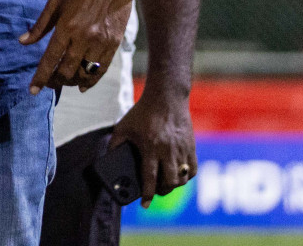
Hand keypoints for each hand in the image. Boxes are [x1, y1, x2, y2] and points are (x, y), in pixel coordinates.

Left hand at [19, 0, 133, 94]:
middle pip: (67, 71)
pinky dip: (91, 81)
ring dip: (71, 82)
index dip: (40, 78)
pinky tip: (82, 85)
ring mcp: (100, 44)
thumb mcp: (55, 2)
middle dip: (55, 82)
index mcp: (66, 27)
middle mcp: (83, 38)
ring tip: (64, 82)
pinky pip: (101, 70)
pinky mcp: (113, 45)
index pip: (50, 59)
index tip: (32, 91)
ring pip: (84, 74)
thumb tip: (22, 42)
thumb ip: (39, 25)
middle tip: (49, 84)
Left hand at [110, 86, 197, 205]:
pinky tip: (180, 176)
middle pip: (169, 182)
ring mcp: (181, 149)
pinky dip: (187, 177)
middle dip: (162, 192)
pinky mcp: (191, 146)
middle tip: (156, 192)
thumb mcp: (123, 126)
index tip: (145, 205)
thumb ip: (115, 144)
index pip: (150, 177)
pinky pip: (192, 169)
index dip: (147, 194)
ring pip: (182, 178)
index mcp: (150, 147)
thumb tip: (109, 159)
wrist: (166, 97)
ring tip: (166, 185)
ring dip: (174, 186)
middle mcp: (167, 150)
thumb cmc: (142, 112)